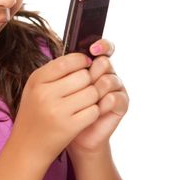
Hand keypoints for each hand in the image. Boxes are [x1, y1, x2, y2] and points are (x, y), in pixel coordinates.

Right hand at [8, 52, 100, 168]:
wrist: (26, 147)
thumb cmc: (34, 114)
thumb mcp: (35, 88)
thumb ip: (54, 72)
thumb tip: (82, 58)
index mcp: (37, 80)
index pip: (67, 61)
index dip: (81, 61)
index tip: (85, 65)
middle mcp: (45, 93)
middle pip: (84, 76)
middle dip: (88, 81)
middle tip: (84, 88)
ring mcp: (57, 111)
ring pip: (92, 93)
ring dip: (93, 97)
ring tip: (84, 102)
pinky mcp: (70, 127)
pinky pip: (94, 111)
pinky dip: (93, 112)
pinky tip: (84, 114)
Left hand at [69, 39, 128, 154]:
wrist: (71, 134)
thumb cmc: (62, 107)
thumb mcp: (59, 85)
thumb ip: (67, 69)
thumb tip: (69, 53)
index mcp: (95, 64)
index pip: (104, 47)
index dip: (102, 45)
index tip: (93, 49)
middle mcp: (108, 73)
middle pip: (104, 63)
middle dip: (91, 73)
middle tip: (81, 85)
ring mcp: (116, 88)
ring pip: (108, 80)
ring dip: (94, 91)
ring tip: (81, 102)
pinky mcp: (121, 104)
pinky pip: (113, 98)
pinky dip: (101, 104)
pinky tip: (94, 110)